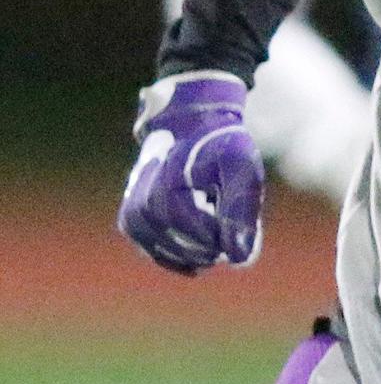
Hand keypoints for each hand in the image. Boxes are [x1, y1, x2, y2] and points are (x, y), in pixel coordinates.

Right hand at [117, 71, 264, 273]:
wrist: (189, 124)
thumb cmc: (218, 145)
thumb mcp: (241, 166)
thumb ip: (242, 209)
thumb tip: (240, 258)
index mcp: (168, 191)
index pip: (206, 237)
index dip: (230, 235)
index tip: (245, 220)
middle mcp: (143, 206)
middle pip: (189, 248)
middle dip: (216, 242)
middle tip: (231, 220)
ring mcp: (134, 216)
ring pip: (172, 253)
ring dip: (199, 248)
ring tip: (215, 222)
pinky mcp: (131, 222)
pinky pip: (156, 254)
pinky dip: (180, 257)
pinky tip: (202, 256)